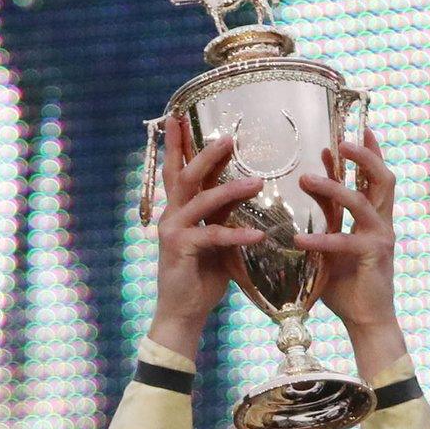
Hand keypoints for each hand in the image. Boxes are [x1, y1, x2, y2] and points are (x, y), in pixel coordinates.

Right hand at [148, 116, 261, 356]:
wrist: (183, 312)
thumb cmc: (201, 275)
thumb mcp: (216, 238)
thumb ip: (224, 214)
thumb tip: (248, 187)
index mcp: (179, 209)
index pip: (177, 169)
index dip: (177, 144)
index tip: (178, 116)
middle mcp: (171, 215)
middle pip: (186, 175)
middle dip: (205, 154)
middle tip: (228, 137)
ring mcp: (172, 231)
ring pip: (200, 201)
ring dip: (230, 189)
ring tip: (257, 182)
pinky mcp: (180, 250)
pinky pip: (212, 236)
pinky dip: (236, 235)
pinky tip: (257, 237)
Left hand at [295, 132, 406, 378]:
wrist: (366, 319)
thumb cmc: (347, 284)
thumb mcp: (331, 244)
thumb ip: (325, 218)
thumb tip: (304, 189)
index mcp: (375, 218)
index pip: (376, 176)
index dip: (371, 151)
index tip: (357, 127)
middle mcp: (382, 223)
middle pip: (383, 178)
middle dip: (365, 156)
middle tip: (342, 140)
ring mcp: (381, 238)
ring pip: (364, 202)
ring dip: (335, 187)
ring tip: (306, 178)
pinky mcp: (373, 257)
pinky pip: (346, 242)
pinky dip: (322, 238)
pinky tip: (299, 237)